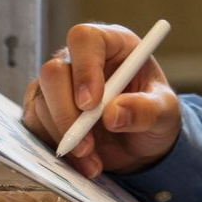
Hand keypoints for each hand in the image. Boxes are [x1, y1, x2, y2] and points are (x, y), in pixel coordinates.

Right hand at [23, 22, 180, 178]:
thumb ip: (147, 110)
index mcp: (113, 45)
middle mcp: (79, 59)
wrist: (142, 142)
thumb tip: (113, 114)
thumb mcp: (166, 113)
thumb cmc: (156, 115)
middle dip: (67, 112)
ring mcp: (57, 84)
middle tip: (86, 144)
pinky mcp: (43, 109)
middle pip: (54, 72)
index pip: (85, 40)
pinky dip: (56, 146)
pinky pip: (35, 124)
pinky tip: (84, 161)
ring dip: (65, 136)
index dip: (84, 68)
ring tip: (94, 159)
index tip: (91, 104)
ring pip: (41, 102)